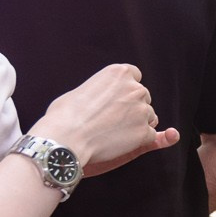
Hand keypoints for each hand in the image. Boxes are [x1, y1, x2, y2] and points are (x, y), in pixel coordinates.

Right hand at [33, 64, 178, 175]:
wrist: (67, 138)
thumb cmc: (65, 115)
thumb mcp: (83, 89)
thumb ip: (100, 90)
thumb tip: (100, 96)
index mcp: (119, 73)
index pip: (135, 76)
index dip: (127, 89)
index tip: (119, 99)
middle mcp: (134, 89)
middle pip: (143, 97)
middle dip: (133, 107)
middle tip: (113, 120)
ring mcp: (141, 110)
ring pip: (148, 117)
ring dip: (136, 124)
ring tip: (113, 133)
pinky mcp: (144, 132)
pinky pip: (150, 136)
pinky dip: (138, 141)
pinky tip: (120, 144)